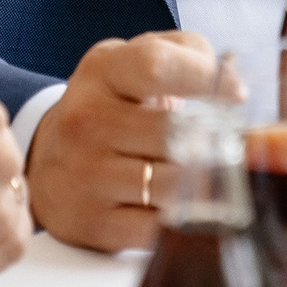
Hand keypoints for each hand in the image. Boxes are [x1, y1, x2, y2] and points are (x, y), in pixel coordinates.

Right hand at [28, 31, 234, 251]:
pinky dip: (183, 224)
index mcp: (102, 71)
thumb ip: (190, 55)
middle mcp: (86, 120)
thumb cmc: (114, 107)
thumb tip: (235, 89)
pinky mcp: (90, 222)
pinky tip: (188, 211)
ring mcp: (84, 174)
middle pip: (172, 133)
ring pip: (172, 186)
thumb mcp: (136, 63)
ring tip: (215, 181)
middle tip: (232, 149)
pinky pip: (157, 230)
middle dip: (214, 144)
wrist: (49, 161)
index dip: (206, 79)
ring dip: (204, 187)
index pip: (156, 66)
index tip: (236, 96)